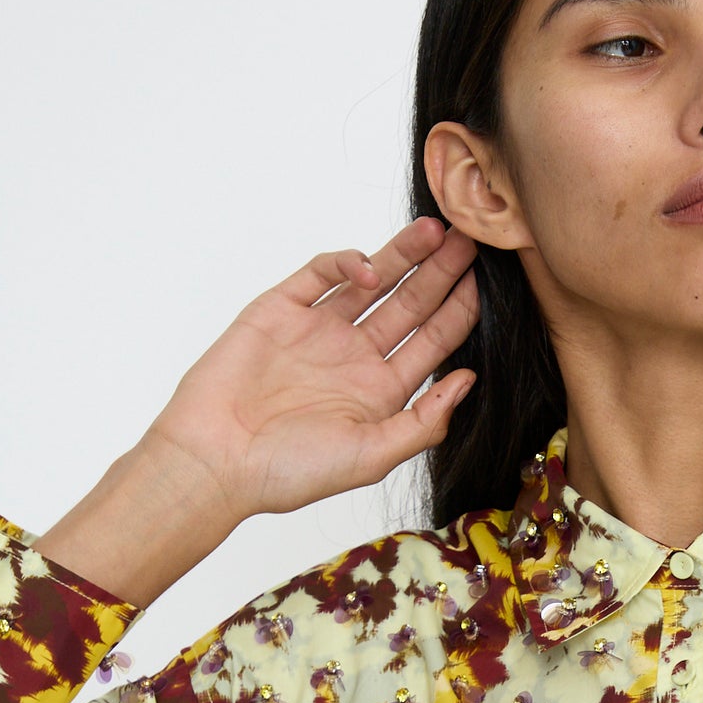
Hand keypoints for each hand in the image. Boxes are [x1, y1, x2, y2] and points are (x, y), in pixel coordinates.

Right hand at [139, 214, 479, 526]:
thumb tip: (469, 381)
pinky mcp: (280, 310)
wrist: (215, 459)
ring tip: (436, 232)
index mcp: (380, 393)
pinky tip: (370, 268)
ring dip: (403, 256)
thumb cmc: (289, 470)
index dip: (460, 313)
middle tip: (472, 241)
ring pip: (371, 282)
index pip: (432, 344)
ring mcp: (318, 331)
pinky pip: (319, 275)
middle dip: (440, 274)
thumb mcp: (372, 456)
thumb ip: (424, 421)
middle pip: (409, 306)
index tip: (486, 284)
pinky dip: (345, 263)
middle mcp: (353, 358)